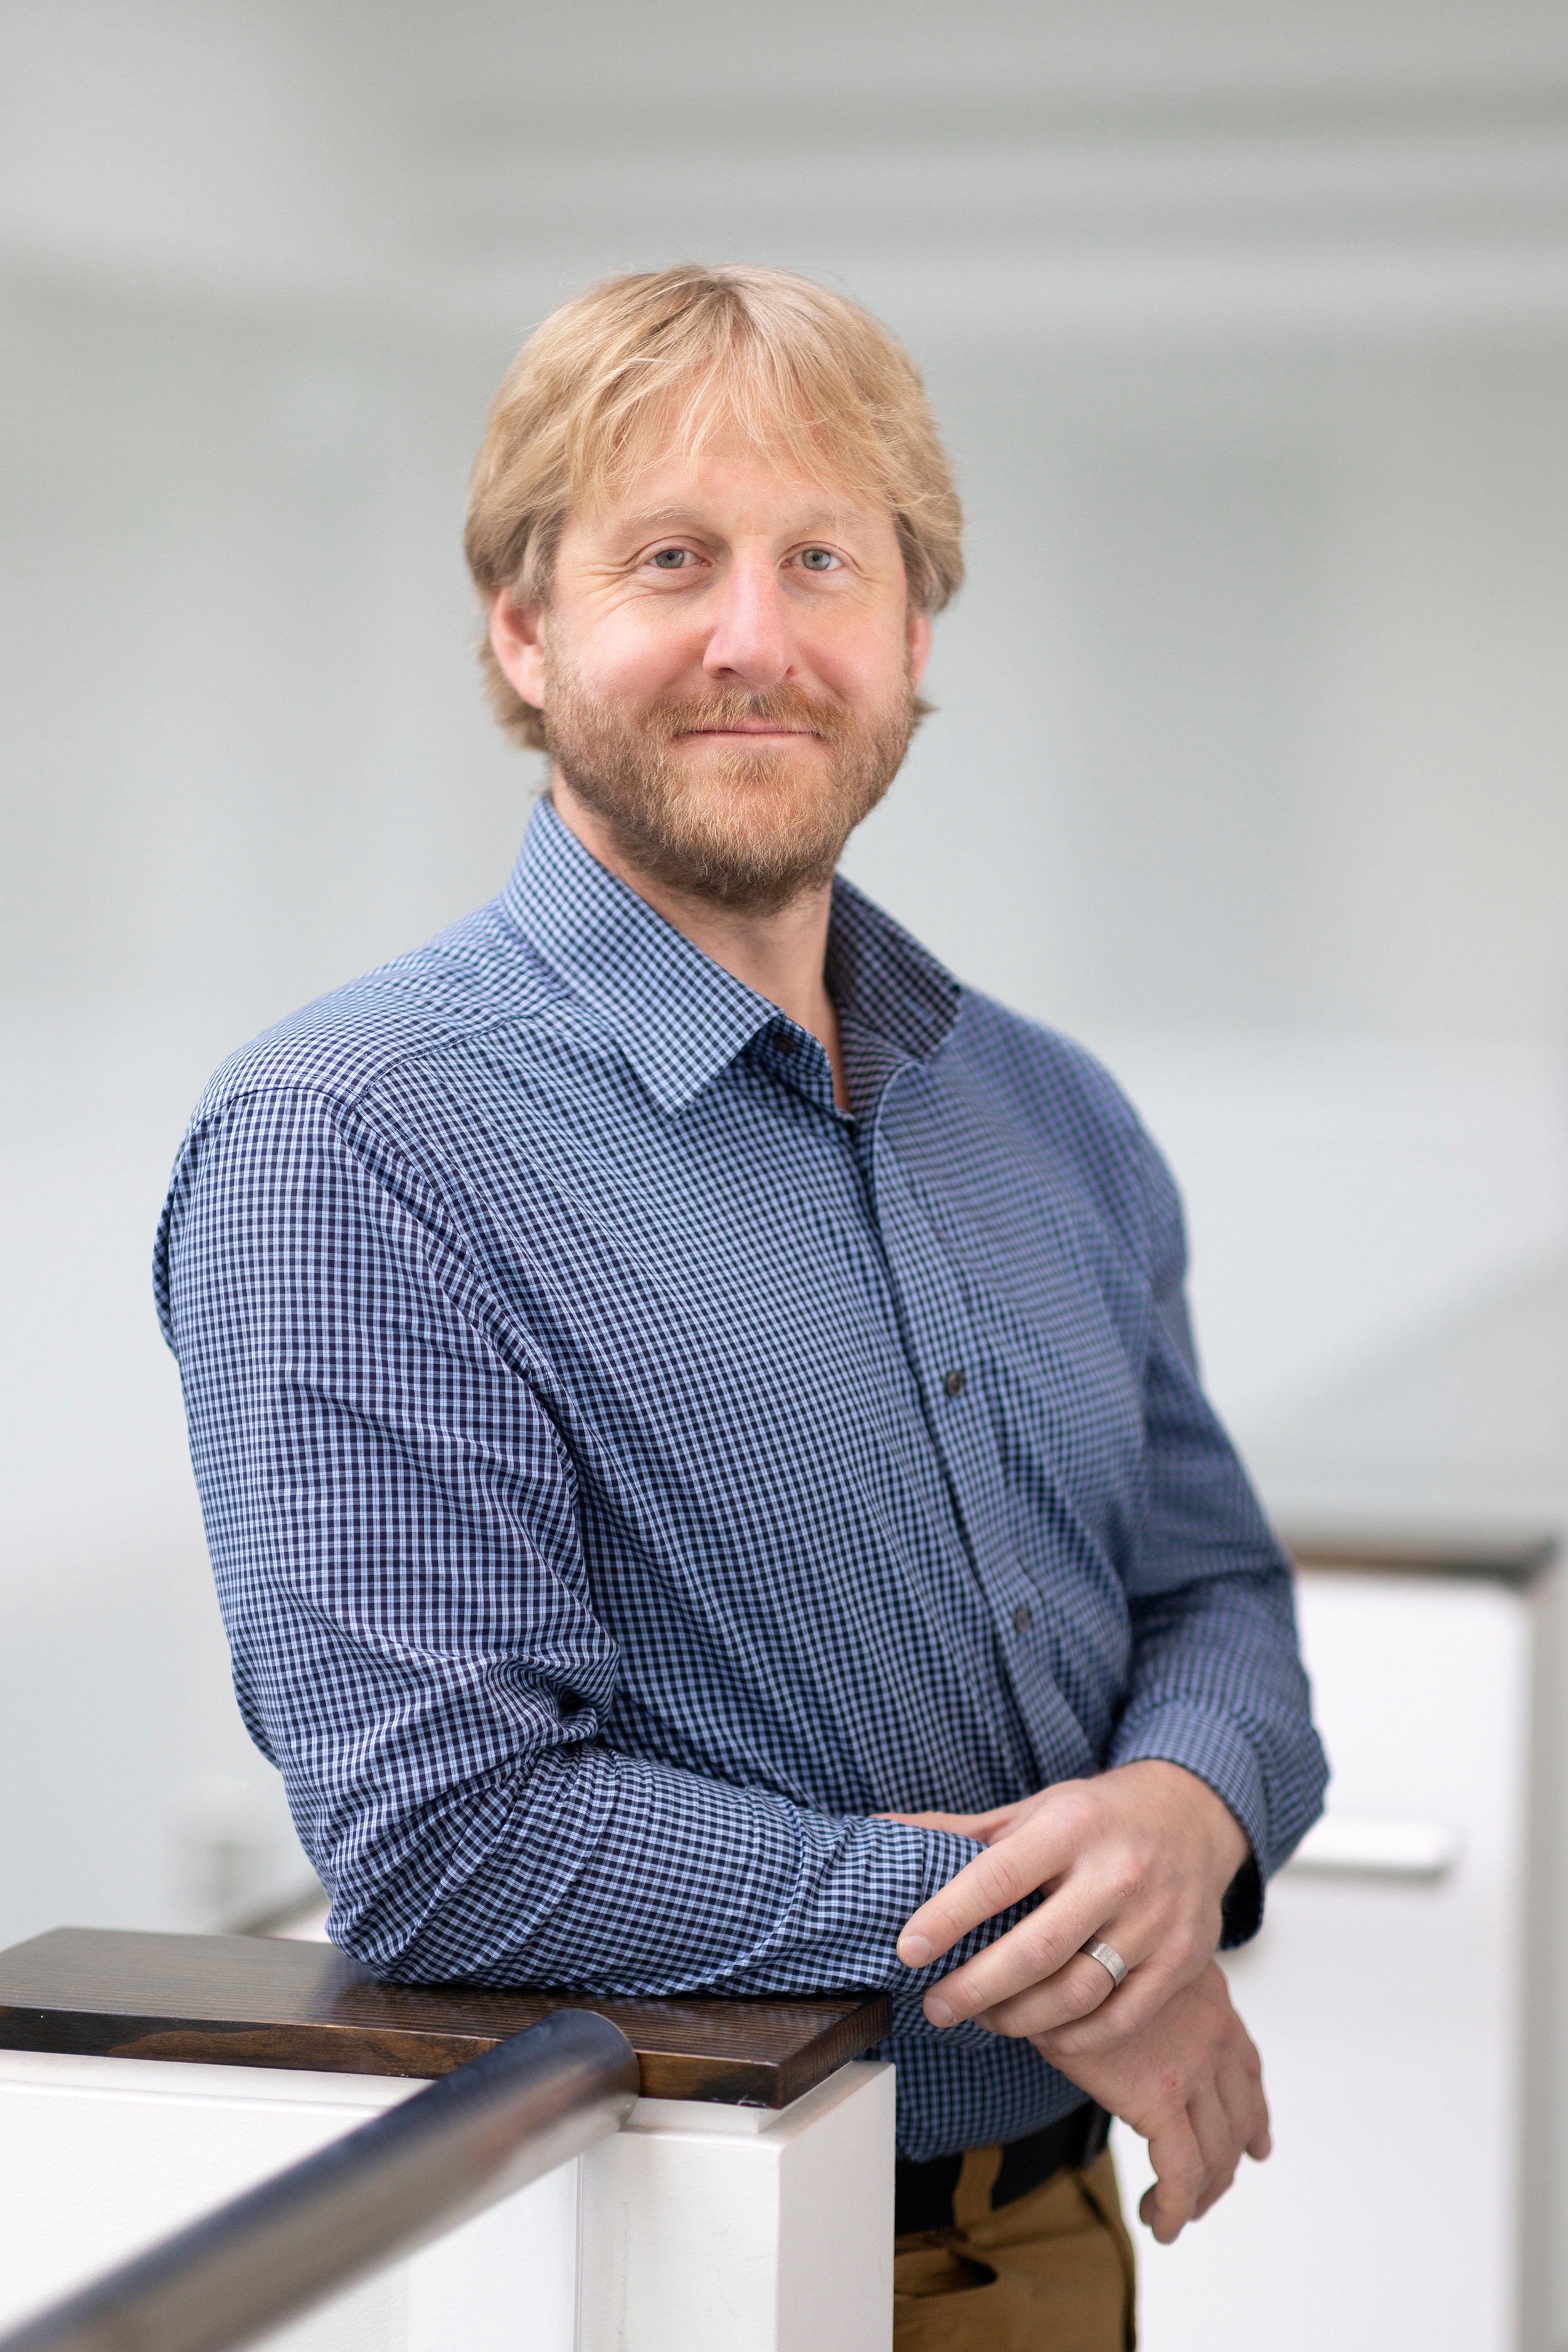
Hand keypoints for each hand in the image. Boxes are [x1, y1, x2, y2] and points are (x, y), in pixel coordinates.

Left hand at [885, 1761, 1248, 2046]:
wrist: (1192, 1817)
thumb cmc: (1096, 1817)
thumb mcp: (1031, 1811)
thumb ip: (959, 1831)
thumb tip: (877, 1832)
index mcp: (1072, 1825)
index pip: (998, 1877)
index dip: (947, 1917)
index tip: (907, 1949)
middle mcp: (1119, 1871)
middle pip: (1036, 1950)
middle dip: (974, 1987)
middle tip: (934, 2006)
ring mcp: (1157, 1920)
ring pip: (1077, 1993)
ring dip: (1018, 2019)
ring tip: (981, 2018)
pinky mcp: (1185, 1961)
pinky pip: (1119, 2019)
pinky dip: (1072, 2038)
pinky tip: (1038, 2032)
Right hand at [1036, 1961, 1269, 2241]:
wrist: (1059, 1950)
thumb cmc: (1084, 1955)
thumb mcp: (1139, 1967)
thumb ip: (1160, 2001)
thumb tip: (1146, 2032)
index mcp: (1213, 2003)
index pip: (1248, 2071)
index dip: (1255, 2117)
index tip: (1255, 2147)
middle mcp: (1215, 2036)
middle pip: (1238, 2123)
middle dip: (1224, 2169)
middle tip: (1203, 2195)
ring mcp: (1193, 2069)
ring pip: (1215, 2156)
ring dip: (1197, 2197)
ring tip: (1169, 2216)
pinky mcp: (1160, 2099)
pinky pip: (1181, 2173)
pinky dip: (1174, 2208)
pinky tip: (1159, 2223)